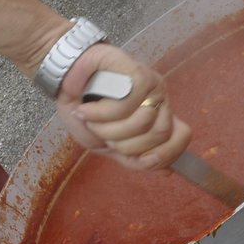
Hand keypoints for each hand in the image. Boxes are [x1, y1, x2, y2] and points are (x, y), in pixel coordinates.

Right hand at [52, 43, 189, 171]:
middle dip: (123, 142)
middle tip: (101, 132)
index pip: (181, 137)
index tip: (140, 158)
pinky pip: (129, 103)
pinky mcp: (136, 72)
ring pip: (144, 121)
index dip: (165, 154)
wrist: (62, 81)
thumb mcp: (107, 145)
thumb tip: (167, 171)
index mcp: (156, 117)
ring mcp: (150, 85)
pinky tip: (87, 109)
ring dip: (109, 128)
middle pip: (159, 135)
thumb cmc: (84, 109)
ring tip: (90, 118)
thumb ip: (134, 158)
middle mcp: (158, 100)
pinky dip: (102, 113)